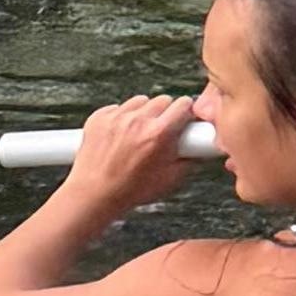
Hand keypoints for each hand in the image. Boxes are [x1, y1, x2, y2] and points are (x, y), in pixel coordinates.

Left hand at [62, 89, 207, 223]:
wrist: (93, 195)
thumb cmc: (129, 191)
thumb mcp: (169, 179)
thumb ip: (190, 160)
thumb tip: (202, 149)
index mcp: (159, 134)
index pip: (183, 104)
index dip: (186, 112)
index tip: (184, 117)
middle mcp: (138, 121)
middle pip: (163, 100)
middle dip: (165, 113)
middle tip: (160, 131)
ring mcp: (117, 117)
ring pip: (140, 101)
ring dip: (143, 113)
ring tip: (138, 134)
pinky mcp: (99, 117)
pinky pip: (118, 107)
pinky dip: (121, 117)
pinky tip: (120, 135)